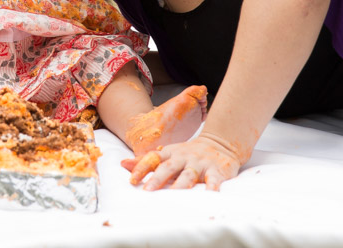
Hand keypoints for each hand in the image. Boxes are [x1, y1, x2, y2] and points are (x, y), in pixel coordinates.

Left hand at [121, 133, 244, 190]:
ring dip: (180, 185)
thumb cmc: (188, 153)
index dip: (141, 168)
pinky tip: (208, 197)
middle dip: (157, 179)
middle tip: (147, 191)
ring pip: (188, 174)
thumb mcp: (167, 153)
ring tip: (173, 195)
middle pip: (169, 167)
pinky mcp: (216, 171)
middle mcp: (183, 157)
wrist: (220, 144)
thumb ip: (146, 161)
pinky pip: (213, 181)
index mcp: (170, 153)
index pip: (152, 159)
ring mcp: (200, 164)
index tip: (131, 180)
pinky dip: (211, 189)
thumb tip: (123, 164)